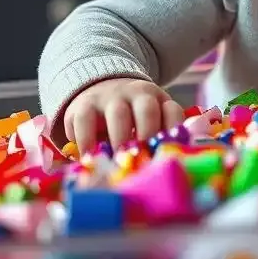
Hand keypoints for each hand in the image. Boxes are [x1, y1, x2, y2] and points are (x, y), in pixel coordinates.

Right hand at [63, 77, 184, 153]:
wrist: (100, 89)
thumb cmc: (130, 118)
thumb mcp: (148, 122)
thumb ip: (155, 140)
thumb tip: (163, 169)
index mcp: (158, 100)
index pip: (172, 111)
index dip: (173, 132)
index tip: (168, 153)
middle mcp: (137, 94)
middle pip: (147, 110)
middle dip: (146, 135)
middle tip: (144, 159)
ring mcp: (111, 97)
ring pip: (118, 113)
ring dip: (120, 139)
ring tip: (118, 162)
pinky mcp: (85, 104)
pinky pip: (85, 119)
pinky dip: (86, 140)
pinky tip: (89, 158)